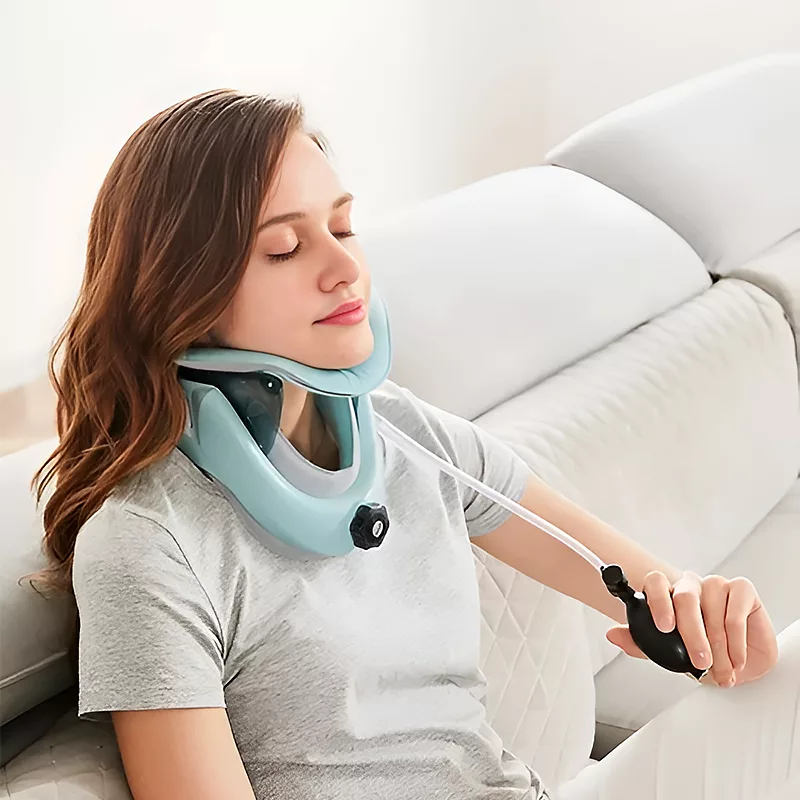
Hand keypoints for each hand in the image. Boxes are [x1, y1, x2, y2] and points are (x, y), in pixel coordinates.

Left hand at [606, 571, 777, 686]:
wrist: (737, 664)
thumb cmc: (700, 653)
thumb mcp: (665, 652)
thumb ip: (639, 642)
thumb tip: (612, 634)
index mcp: (668, 594)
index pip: (656, 582)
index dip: (658, 601)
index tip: (664, 627)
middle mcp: (689, 585)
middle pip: (685, 597)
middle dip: (692, 634)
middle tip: (699, 662)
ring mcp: (715, 584)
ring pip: (712, 609)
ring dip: (718, 648)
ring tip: (721, 670)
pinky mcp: (741, 589)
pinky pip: (735, 613)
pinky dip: (736, 642)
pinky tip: (736, 660)